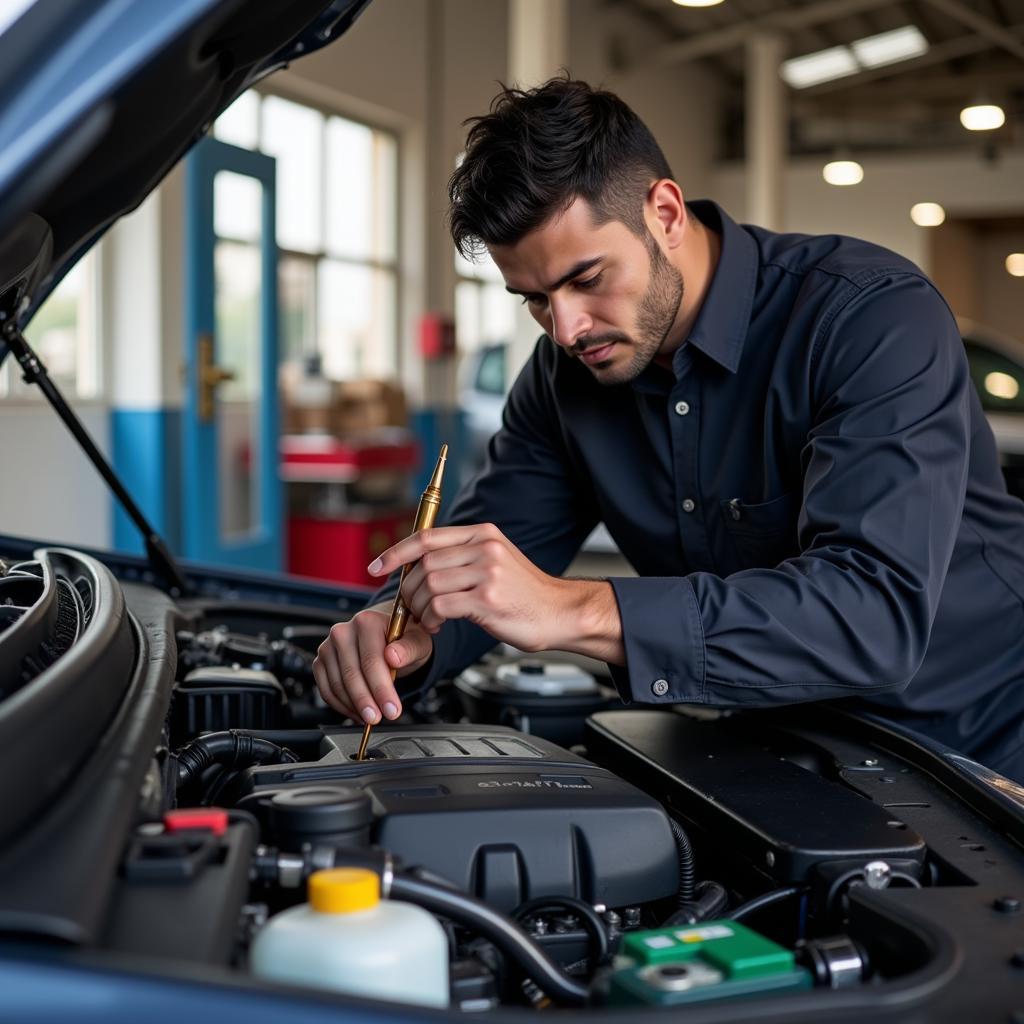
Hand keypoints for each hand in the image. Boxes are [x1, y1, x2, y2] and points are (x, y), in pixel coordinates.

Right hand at [312, 601, 432, 724]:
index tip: (392, 710)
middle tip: (378, 719)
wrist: (388, 635)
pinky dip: (341, 706)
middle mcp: (343, 632)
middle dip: (366, 702)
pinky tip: (357, 712)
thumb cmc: (403, 638)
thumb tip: (394, 656)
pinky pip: (326, 690)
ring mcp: (329, 647)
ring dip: (354, 706)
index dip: (381, 689)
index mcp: (367, 622)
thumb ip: (409, 648)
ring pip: (337, 685)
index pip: (371, 661)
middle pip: (352, 675)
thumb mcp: (417, 641)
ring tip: (371, 716)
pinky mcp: (321, 662)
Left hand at [368, 522, 623, 662]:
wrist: (561, 612)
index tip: (377, 567)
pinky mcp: (488, 599)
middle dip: (409, 589)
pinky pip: (442, 606)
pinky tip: (440, 625)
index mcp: (483, 534)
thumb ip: (463, 556)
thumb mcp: (496, 561)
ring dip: (421, 607)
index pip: (427, 536)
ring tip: (430, 619)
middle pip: (425, 563)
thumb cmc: (526, 594)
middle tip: (412, 607)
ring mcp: (487, 572)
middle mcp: (485, 548)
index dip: (397, 552)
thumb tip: (420, 564)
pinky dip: (432, 618)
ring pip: (430, 585)